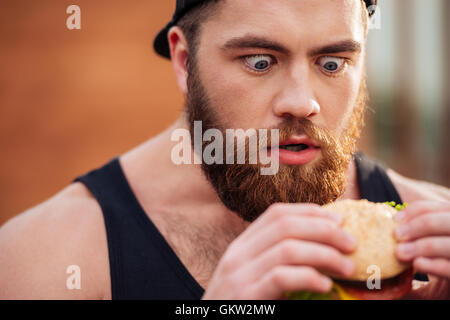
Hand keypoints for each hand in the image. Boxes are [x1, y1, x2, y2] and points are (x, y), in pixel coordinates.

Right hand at [202, 203, 356, 299]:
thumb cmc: (242, 305)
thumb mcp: (254, 277)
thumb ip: (276, 260)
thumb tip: (320, 246)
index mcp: (241, 246)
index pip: (275, 214)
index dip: (309, 211)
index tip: (338, 220)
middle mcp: (237, 254)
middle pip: (285, 225)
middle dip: (324, 230)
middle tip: (352, 243)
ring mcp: (238, 275)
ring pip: (287, 248)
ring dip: (324, 254)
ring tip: (346, 267)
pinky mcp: (245, 297)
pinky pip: (281, 277)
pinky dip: (308, 276)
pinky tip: (325, 284)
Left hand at [394, 200, 449, 298]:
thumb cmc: (438, 258)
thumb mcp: (430, 239)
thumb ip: (419, 230)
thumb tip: (395, 221)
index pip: (436, 208)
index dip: (413, 212)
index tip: (394, 220)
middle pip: (443, 222)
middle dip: (417, 226)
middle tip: (396, 235)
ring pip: (448, 245)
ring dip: (421, 246)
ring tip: (399, 252)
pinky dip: (433, 265)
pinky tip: (417, 264)